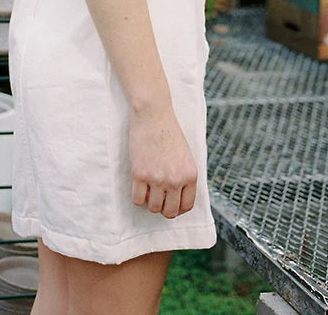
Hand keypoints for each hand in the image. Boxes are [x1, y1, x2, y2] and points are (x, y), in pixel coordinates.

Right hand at [129, 103, 197, 219]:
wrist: (153, 114)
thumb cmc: (169, 131)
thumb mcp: (186, 155)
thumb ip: (184, 175)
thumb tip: (178, 197)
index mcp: (190, 175)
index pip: (187, 206)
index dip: (178, 208)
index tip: (171, 204)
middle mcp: (175, 180)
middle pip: (170, 211)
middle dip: (163, 208)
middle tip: (157, 198)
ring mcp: (157, 179)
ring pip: (153, 208)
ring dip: (150, 202)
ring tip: (148, 190)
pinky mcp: (139, 175)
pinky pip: (137, 200)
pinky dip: (137, 197)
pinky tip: (138, 186)